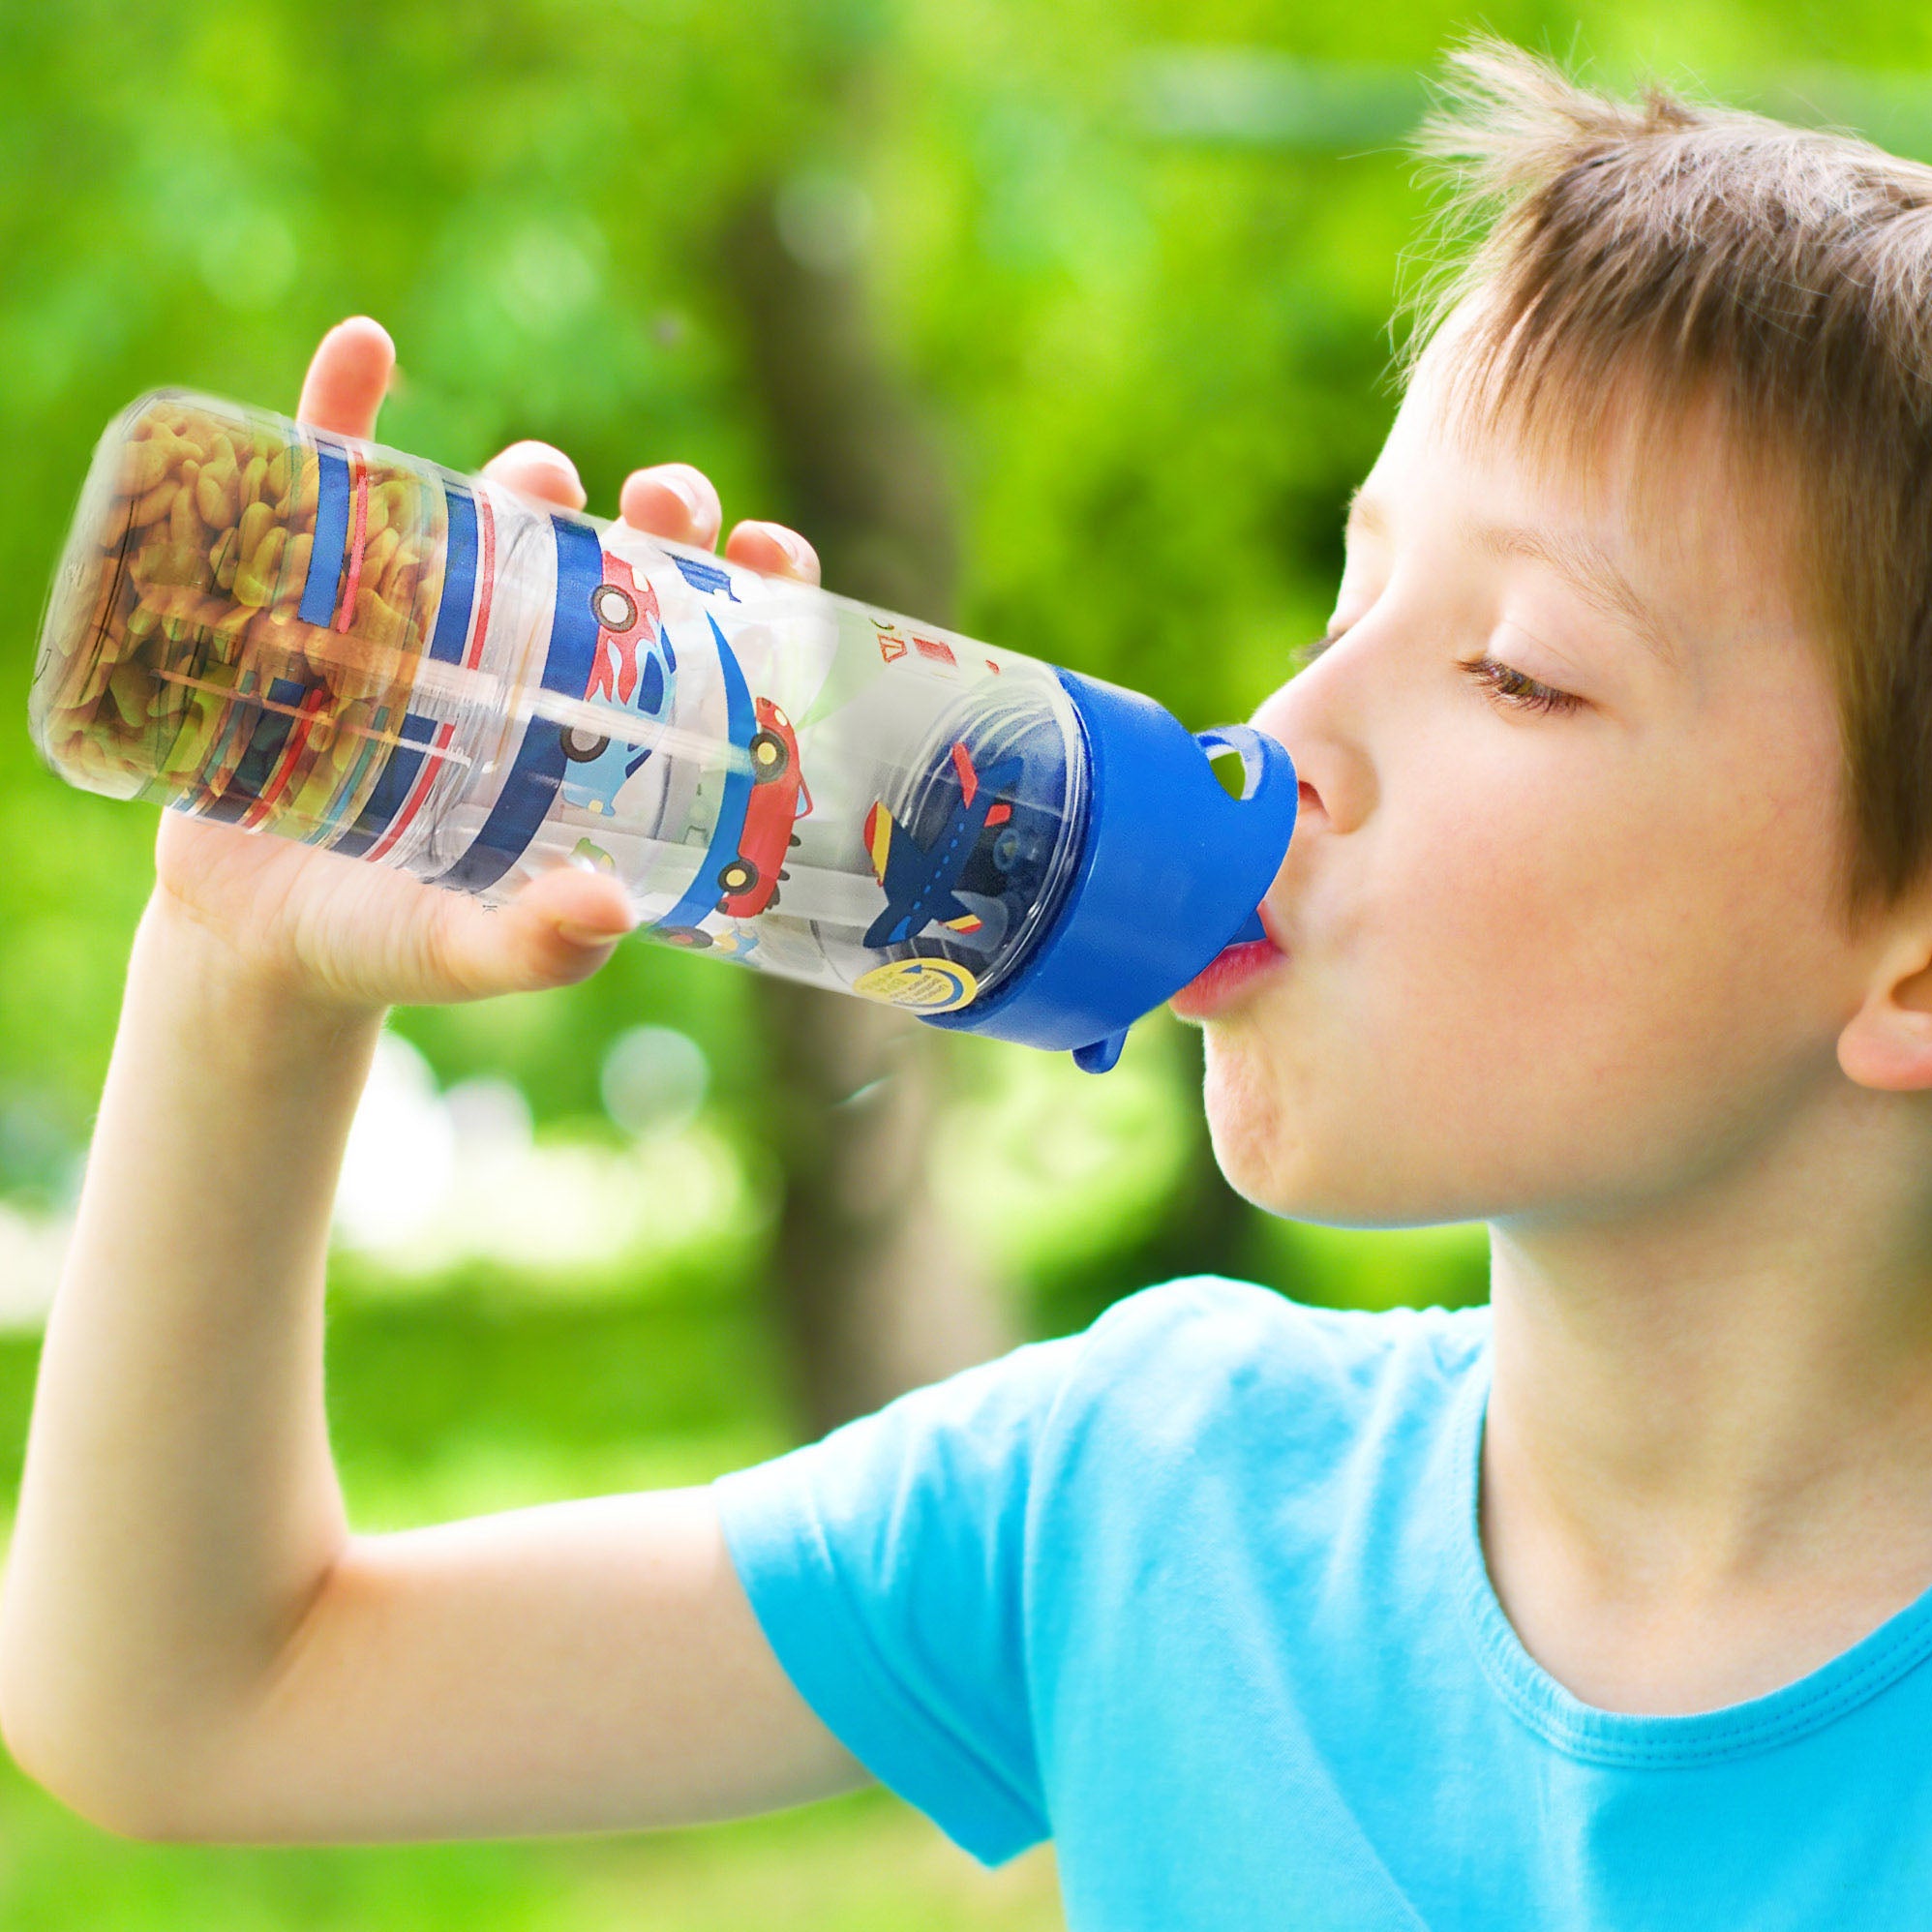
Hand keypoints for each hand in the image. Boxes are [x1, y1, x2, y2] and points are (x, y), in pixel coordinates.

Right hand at [149, 316, 820, 1015]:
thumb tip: (610, 913)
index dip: (751, 592)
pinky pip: (328, 481)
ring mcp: (421, 620)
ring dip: (530, 477)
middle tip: (662, 505)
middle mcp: (522, 663)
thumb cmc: (380, 942)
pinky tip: (365, 347)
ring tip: (539, 481)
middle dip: (658, 517)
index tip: (770, 554)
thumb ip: (535, 947)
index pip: (698, 646)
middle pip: (616, 563)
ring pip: (494, 516)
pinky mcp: (307, 595)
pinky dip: (342, 407)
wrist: (246, 935)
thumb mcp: (459, 952)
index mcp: (588, 736)